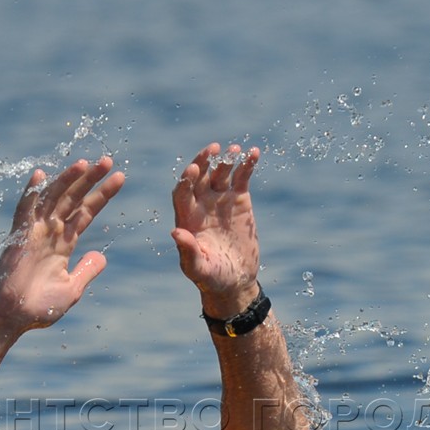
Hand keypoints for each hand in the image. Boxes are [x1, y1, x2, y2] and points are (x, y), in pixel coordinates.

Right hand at [0, 156, 123, 331]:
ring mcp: (34, 232)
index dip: (102, 195)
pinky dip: (31, 193)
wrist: (13, 319)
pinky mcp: (19, 238)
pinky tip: (41, 174)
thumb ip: (87, 270)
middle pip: (73, 199)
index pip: (85, 212)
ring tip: (86, 163)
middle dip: (90, 180)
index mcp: (63, 243)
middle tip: (108, 160)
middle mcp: (50, 232)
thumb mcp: (72, 288)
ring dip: (68, 180)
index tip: (120, 178)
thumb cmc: (39, 308)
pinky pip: (25, 211)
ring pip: (53, 198)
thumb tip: (102, 256)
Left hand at [171, 143, 261, 318]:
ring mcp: (220, 200)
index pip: (182, 193)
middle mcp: (201, 204)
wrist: (236, 280)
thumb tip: (175, 232)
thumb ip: (188, 251)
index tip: (194, 169)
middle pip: (200, 177)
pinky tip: (254, 153)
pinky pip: (242, 177)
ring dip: (226, 160)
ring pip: (220, 173)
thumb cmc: (212, 277)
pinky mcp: (239, 199)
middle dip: (204, 161)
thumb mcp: (199, 268)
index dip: (187, 180)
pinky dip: (247, 164)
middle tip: (213, 149)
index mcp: (187, 218)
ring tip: (234, 150)